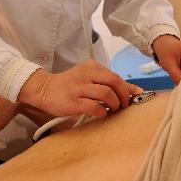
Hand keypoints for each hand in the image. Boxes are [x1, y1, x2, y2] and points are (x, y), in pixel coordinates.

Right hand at [18, 61, 142, 119]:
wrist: (44, 89)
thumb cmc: (70, 86)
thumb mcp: (89, 78)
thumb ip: (108, 82)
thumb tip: (135, 91)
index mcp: (92, 67)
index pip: (116, 76)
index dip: (128, 88)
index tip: (136, 96)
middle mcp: (86, 74)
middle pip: (114, 81)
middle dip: (123, 95)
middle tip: (124, 105)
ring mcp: (79, 88)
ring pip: (105, 93)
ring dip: (114, 104)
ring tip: (113, 109)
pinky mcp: (73, 101)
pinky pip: (93, 106)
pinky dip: (102, 112)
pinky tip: (101, 114)